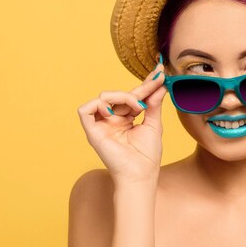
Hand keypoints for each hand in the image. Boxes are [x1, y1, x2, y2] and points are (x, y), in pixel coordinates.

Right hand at [77, 60, 167, 184]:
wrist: (140, 175)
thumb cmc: (147, 156)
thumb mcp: (153, 124)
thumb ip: (154, 104)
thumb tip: (160, 85)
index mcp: (126, 119)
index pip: (134, 96)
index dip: (146, 83)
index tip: (160, 71)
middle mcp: (112, 120)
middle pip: (121, 94)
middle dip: (139, 88)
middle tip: (157, 82)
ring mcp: (102, 125)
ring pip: (103, 97)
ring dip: (122, 96)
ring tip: (138, 107)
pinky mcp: (92, 131)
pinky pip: (85, 110)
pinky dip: (99, 106)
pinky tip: (114, 113)